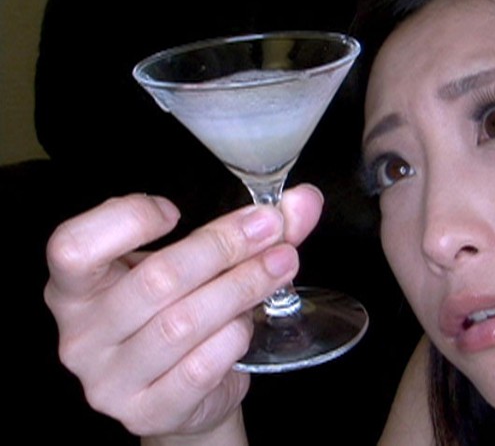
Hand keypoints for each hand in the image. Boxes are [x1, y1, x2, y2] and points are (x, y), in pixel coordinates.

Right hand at [44, 185, 323, 438]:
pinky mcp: (145, 410)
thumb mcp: (200, 266)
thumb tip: (305, 201)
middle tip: (271, 229)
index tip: (175, 211)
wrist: (186, 394)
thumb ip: (249, 230)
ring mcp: (108, 380)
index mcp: (75, 287)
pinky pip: (199, 368)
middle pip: (154, 280)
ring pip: (182, 324)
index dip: (126, 221)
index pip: (73, 246)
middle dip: (223, 247)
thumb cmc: (181, 312)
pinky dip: (233, 336)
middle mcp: (80, 334)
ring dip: (241, 288)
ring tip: (280, 267)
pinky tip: (250, 321)